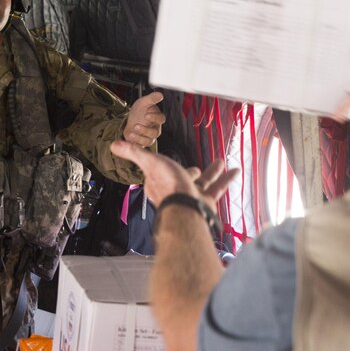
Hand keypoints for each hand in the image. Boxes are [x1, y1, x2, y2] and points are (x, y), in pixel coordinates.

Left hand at [111, 140, 238, 206]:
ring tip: (221, 162)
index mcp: (160, 182)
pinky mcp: (206, 201)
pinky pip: (218, 187)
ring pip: (204, 182)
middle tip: (195, 169)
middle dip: (191, 173)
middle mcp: (176, 191)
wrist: (186, 206)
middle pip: (185, 179)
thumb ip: (133, 152)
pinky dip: (226, 179)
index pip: (162, 174)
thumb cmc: (167, 185)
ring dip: (212, 172)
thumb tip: (114, 144)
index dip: (165, 168)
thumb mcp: (149, 161)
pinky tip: (235, 171)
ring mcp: (191, 197)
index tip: (169, 164)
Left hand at [124, 91, 165, 146]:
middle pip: (155, 133)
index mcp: (157, 118)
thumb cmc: (139, 111)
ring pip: (149, 141)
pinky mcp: (142, 143)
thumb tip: (160, 94)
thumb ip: (151, 98)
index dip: (154, 117)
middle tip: (136, 125)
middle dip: (145, 130)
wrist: (130, 120)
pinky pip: (141, 146)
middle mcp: (155, 129)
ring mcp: (149, 137)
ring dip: (139, 137)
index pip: (161, 119)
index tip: (146, 114)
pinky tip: (130, 136)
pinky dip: (135, 142)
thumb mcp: (143, 102)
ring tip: (132, 132)